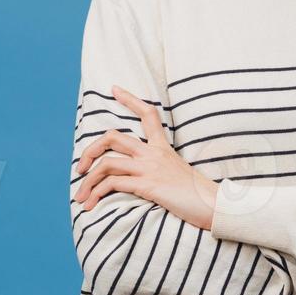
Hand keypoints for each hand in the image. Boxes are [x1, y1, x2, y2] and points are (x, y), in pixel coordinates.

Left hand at [74, 84, 219, 229]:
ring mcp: (150, 168)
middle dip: (90, 151)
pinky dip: (97, 193)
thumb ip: (161, 168)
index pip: (148, 113)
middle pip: (113, 136)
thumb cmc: (198, 194)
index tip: (114, 89)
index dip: (129, 99)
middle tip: (80, 168)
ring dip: (88, 181)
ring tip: (80, 197)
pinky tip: (93, 204)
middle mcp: (154, 154)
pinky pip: (113, 183)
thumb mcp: (179, 172)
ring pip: (107, 163)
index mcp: (163, 147)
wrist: (215, 205)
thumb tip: (145, 177)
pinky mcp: (148, 185)